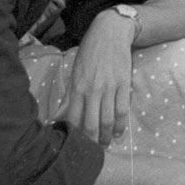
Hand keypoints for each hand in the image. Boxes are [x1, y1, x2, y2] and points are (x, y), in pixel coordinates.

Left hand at [63, 10, 137, 144]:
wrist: (110, 32)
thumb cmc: (89, 52)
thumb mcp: (75, 72)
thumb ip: (71, 95)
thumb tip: (61, 116)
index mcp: (77, 88)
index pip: (74, 119)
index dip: (75, 136)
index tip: (76, 145)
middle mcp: (92, 90)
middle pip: (92, 124)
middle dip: (92, 142)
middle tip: (92, 152)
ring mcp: (109, 87)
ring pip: (108, 120)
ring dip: (107, 136)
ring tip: (106, 144)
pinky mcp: (123, 83)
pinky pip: (122, 109)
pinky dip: (121, 124)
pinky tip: (119, 132)